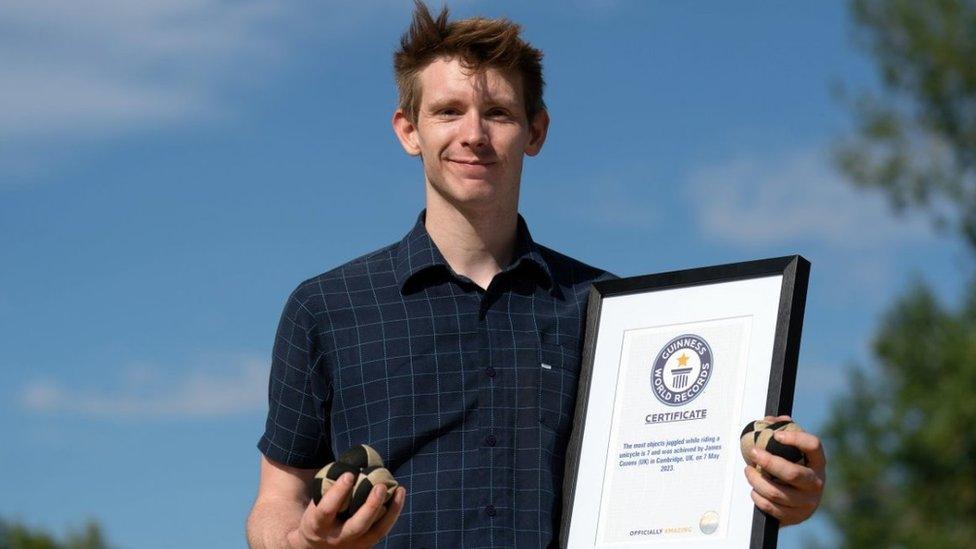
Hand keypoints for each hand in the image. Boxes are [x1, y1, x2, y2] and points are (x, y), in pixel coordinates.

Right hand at [286, 472, 405, 547]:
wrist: (316, 547)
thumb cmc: (318, 516)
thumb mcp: (315, 505)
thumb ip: (328, 489)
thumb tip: (350, 461)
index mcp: (318, 525)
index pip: (327, 510)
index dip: (338, 493)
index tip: (349, 474)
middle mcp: (336, 538)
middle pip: (357, 526)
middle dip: (370, 506)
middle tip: (380, 486)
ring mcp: (353, 545)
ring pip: (376, 532)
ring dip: (390, 511)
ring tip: (399, 489)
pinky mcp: (366, 546)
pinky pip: (383, 531)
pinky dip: (393, 513)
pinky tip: (399, 496)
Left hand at [744, 415, 825, 526]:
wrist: (801, 504)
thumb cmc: (793, 468)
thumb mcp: (792, 452)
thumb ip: (781, 432)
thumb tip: (769, 419)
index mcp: (818, 463)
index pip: (813, 446)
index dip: (795, 438)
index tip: (776, 434)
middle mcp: (816, 483)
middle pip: (792, 473)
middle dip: (768, 462)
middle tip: (753, 452)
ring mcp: (807, 502)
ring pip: (776, 492)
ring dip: (756, 481)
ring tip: (748, 471)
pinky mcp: (795, 517)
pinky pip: (771, 507)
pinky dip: (757, 497)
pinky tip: (753, 490)